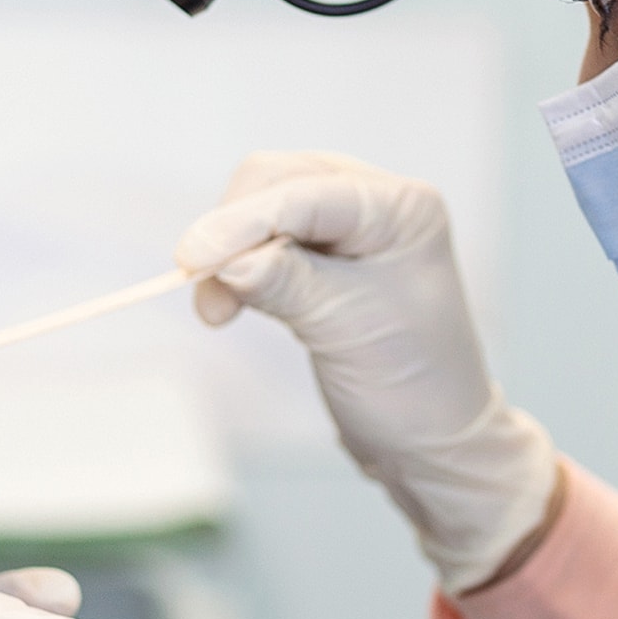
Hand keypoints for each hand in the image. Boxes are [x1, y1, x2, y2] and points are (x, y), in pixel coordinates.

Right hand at [178, 151, 559, 593]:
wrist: (427, 437)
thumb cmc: (409, 384)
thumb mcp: (348, 329)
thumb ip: (286, 284)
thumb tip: (225, 261)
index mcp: (401, 210)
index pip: (307, 193)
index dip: (243, 221)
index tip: (190, 259)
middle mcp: (375, 204)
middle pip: (275, 181)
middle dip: (232, 230)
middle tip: (204, 288)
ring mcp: (345, 228)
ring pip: (260, 206)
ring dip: (226, 251)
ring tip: (217, 311)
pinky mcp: (318, 257)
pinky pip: (258, 241)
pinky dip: (232, 268)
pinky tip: (227, 305)